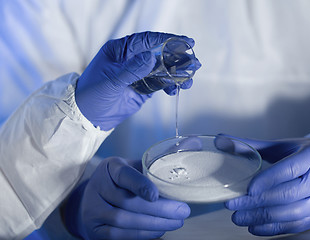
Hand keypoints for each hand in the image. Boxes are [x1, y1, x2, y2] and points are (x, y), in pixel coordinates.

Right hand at [62, 157, 189, 239]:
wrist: (94, 198)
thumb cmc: (124, 180)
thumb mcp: (138, 164)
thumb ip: (165, 155)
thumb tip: (196, 142)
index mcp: (110, 167)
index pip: (124, 176)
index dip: (139, 185)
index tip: (155, 195)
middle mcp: (98, 187)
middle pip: (127, 202)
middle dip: (159, 210)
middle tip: (183, 211)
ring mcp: (93, 210)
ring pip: (124, 221)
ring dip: (154, 224)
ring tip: (177, 222)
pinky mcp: (95, 230)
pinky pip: (120, 235)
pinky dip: (143, 234)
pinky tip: (160, 230)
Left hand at [75, 31, 194, 130]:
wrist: (87, 116)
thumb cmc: (91, 94)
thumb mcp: (110, 81)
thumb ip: (131, 70)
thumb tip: (151, 57)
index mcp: (120, 50)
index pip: (148, 40)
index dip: (167, 40)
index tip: (185, 42)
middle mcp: (131, 60)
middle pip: (159, 54)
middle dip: (178, 58)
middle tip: (194, 63)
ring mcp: (138, 74)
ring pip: (163, 70)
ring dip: (177, 73)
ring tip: (189, 79)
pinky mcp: (143, 88)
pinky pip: (160, 83)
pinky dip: (170, 85)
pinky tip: (176, 89)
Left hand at [218, 135, 309, 235]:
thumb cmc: (306, 154)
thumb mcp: (282, 146)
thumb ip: (250, 145)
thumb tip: (219, 140)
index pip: (289, 169)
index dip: (267, 181)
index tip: (246, 190)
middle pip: (288, 194)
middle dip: (257, 203)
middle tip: (233, 206)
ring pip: (292, 214)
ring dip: (262, 218)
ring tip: (238, 218)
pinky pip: (297, 226)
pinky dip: (274, 228)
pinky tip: (254, 228)